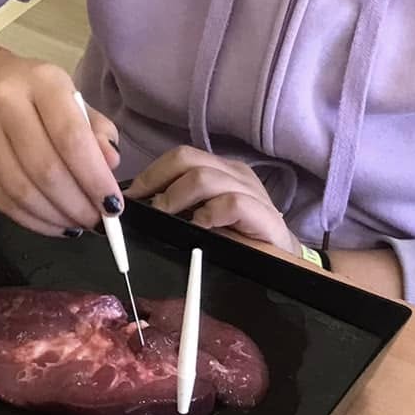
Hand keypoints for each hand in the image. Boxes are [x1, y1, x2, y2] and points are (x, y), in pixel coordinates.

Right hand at [0, 49, 121, 236]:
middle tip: (96, 221)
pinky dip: (30, 220)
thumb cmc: (30, 92)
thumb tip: (110, 165)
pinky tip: (50, 223)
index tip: (112, 206)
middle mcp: (5, 102)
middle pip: (45, 170)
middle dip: (76, 205)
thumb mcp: (69, 97)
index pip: (71, 138)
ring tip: (75, 224)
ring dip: (54, 217)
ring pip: (20, 190)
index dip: (94, 179)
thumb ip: (94, 129)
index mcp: (42, 82)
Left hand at [127, 147, 296, 252]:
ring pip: (204, 177)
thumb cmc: (240, 239)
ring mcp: (250, 191)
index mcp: (220, 170)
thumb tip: (141, 208)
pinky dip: (209, 214)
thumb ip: (181, 208)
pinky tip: (200, 227)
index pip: (179, 157)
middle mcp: (234, 174)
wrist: (283, 257)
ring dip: (176, 197)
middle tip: (144, 207)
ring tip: (165, 217)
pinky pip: (231, 203)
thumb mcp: (205, 218)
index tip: (131, 196)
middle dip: (157, 180)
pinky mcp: (263, 214)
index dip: (151, 174)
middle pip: (186, 158)